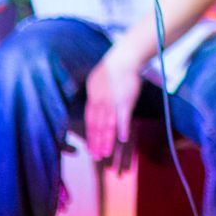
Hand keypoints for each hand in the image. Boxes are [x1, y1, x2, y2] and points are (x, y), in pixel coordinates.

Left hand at [83, 49, 141, 170]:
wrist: (124, 58)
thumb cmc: (114, 68)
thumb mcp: (97, 81)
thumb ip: (95, 95)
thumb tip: (93, 103)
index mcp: (93, 99)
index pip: (90, 122)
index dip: (91, 136)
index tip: (90, 149)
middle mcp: (100, 103)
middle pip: (98, 127)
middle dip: (97, 143)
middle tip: (97, 156)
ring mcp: (112, 103)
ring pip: (108, 125)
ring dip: (107, 141)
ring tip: (106, 153)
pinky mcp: (125, 101)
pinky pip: (123, 117)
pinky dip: (122, 129)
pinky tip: (122, 139)